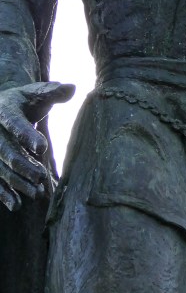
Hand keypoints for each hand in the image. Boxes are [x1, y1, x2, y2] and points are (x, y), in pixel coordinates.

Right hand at [0, 81, 74, 211]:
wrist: (0, 110)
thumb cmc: (24, 103)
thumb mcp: (36, 94)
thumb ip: (52, 92)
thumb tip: (71, 88)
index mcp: (4, 110)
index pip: (14, 124)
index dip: (27, 136)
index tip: (42, 147)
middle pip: (6, 151)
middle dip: (23, 165)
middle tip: (41, 175)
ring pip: (0, 168)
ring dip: (16, 182)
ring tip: (35, 191)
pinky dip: (4, 194)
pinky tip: (16, 205)